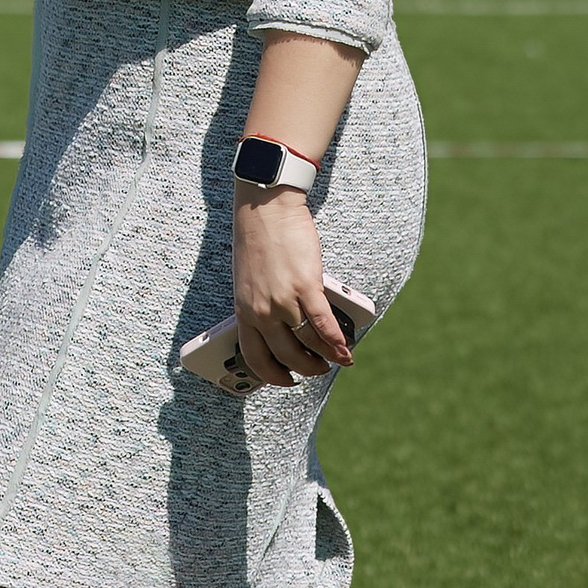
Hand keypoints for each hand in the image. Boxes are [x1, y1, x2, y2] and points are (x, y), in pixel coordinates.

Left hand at [231, 188, 351, 385]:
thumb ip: (260, 305)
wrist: (265, 208)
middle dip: (306, 368)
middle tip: (318, 369)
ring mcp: (284, 301)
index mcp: (243, 310)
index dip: (273, 375)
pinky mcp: (306, 287)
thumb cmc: (256, 239)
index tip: (287, 380)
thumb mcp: (248, 281)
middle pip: (287, 355)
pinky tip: (344, 348)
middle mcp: (262, 311)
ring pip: (308, 343)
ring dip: (326, 357)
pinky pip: (324, 324)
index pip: (255, 357)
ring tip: (337, 358)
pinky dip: (336, 341)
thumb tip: (282, 328)